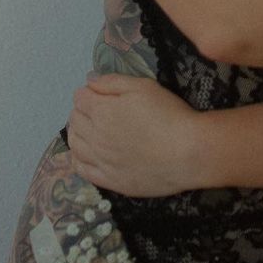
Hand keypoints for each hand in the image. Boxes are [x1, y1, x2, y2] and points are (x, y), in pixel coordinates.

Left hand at [66, 72, 203, 197]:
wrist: (188, 153)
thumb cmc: (169, 114)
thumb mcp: (143, 86)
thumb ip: (112, 82)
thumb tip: (89, 81)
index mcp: (101, 111)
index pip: (80, 98)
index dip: (88, 92)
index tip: (98, 93)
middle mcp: (95, 137)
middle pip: (75, 120)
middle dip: (81, 111)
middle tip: (96, 110)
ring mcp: (100, 161)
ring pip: (75, 145)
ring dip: (77, 133)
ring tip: (88, 129)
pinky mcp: (109, 180)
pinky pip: (82, 170)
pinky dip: (78, 159)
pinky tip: (85, 154)